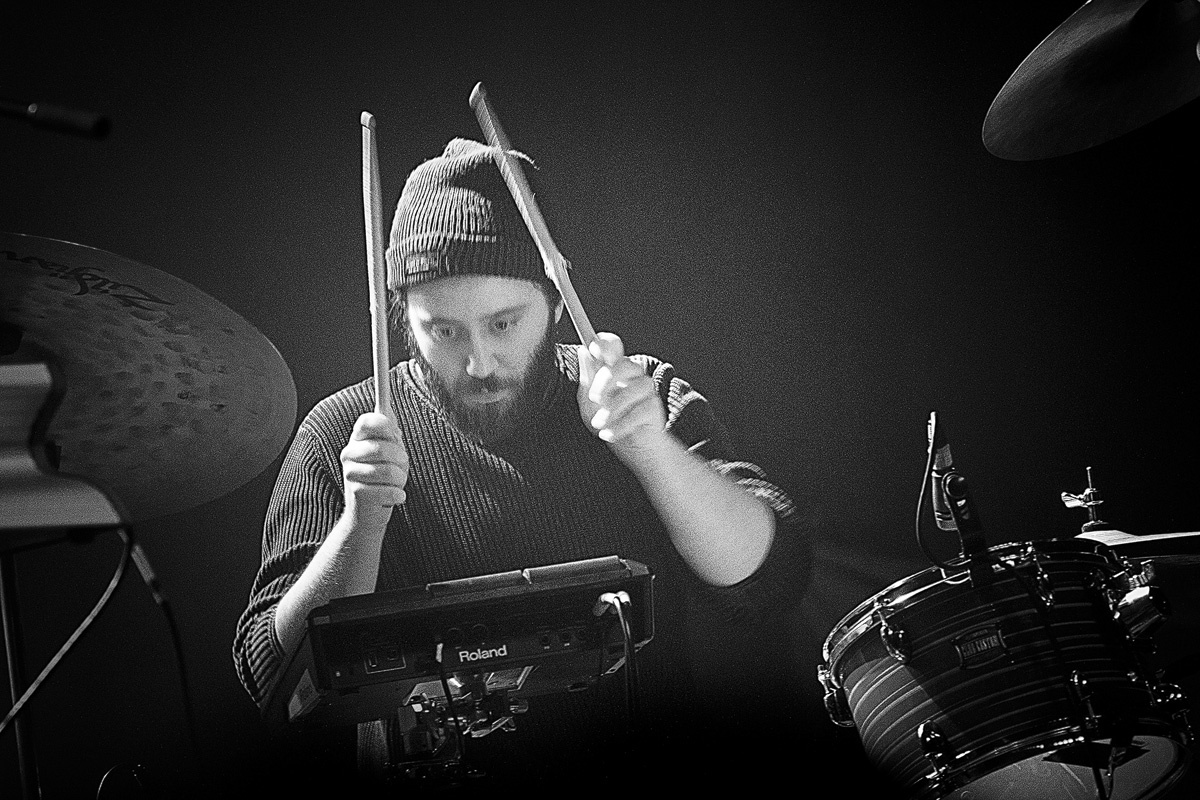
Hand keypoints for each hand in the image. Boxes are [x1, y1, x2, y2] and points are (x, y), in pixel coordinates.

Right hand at [340, 412, 407, 521]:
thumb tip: (390, 412)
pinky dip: (398, 495)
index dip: (385, 426)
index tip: (395, 436)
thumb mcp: (391, 453)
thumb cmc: (384, 478)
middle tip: (401, 467)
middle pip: (383, 447)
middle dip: (401, 459)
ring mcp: (350, 473)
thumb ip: (391, 433)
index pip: (368, 421)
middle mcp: (349, 453)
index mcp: (358, 439)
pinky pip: (389, 490)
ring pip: (388, 470)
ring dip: (401, 479)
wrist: (369, 513)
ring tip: (396, 484)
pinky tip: (395, 497)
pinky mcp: (356, 492)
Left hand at [577, 333, 666, 453]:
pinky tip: (609, 434)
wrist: (629, 449)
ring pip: (633, 389)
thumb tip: (584, 351)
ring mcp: (646, 390)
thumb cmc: (608, 421)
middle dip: (605, 382)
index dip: (606, 343)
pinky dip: (620, 426)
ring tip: (599, 424)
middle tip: (595, 399)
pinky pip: (639, 412)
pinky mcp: (654, 409)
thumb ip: (587, 378)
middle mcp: (633, 375)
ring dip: (612, 409)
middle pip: (624, 364)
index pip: (613, 346)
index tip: (595, 349)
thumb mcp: (588, 402)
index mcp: (614, 368)